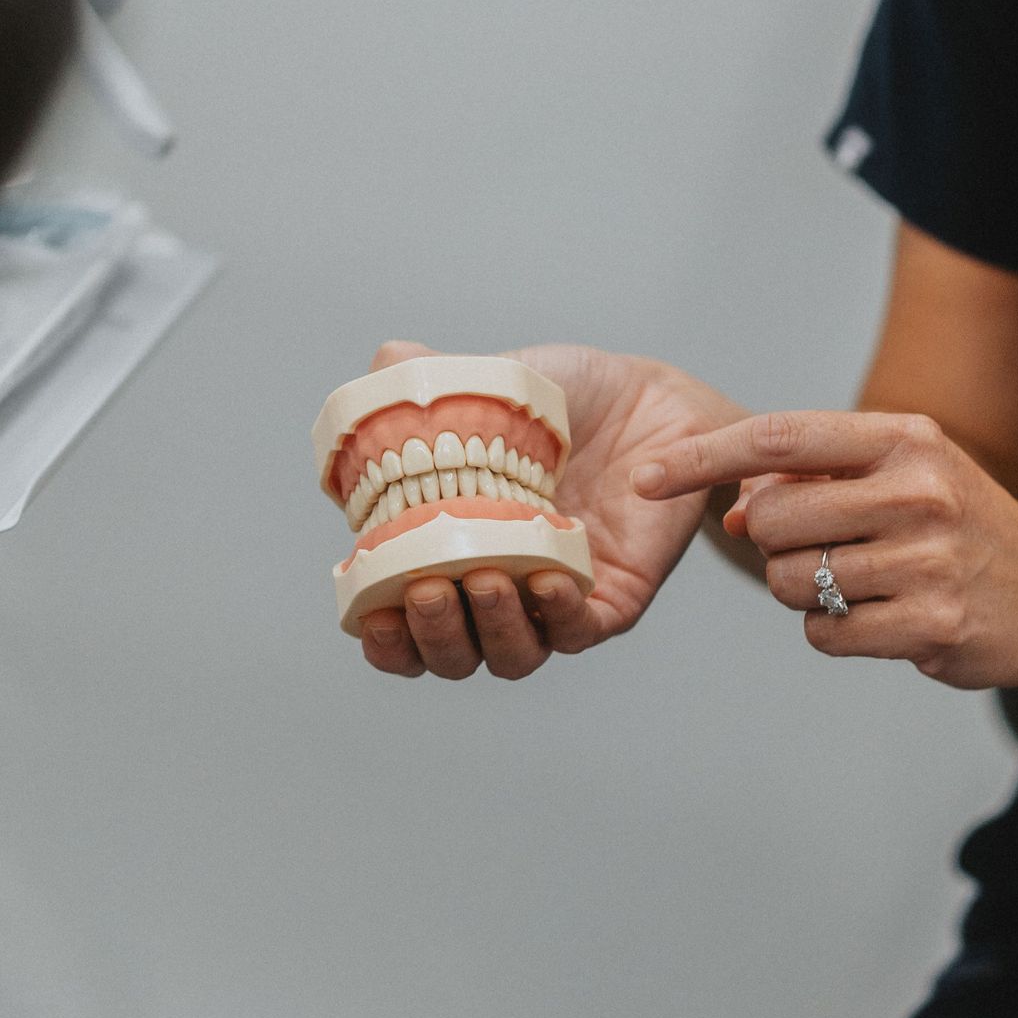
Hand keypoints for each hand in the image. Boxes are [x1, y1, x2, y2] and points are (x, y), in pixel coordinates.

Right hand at [357, 342, 746, 680]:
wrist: (647, 399)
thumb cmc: (562, 401)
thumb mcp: (492, 383)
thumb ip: (434, 379)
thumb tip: (388, 361)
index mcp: (451, 553)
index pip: (404, 627)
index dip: (384, 638)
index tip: (371, 611)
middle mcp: (497, 589)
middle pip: (453, 655)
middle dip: (433, 635)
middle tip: (429, 588)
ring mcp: (552, 601)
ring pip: (514, 656)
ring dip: (492, 629)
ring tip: (487, 577)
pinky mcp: (611, 602)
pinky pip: (579, 631)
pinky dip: (559, 615)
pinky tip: (548, 577)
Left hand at [633, 409, 1017, 691]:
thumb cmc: (963, 529)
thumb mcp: (905, 476)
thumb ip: (820, 483)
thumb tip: (732, 508)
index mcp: (906, 439)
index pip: (779, 438)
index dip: (702, 457)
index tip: (646, 477)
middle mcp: (917, 492)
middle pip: (772, 521)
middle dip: (773, 546)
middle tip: (822, 550)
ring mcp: (926, 562)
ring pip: (791, 584)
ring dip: (804, 592)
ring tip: (861, 584)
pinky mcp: (928, 626)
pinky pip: (822, 635)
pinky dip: (833, 632)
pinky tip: (880, 618)